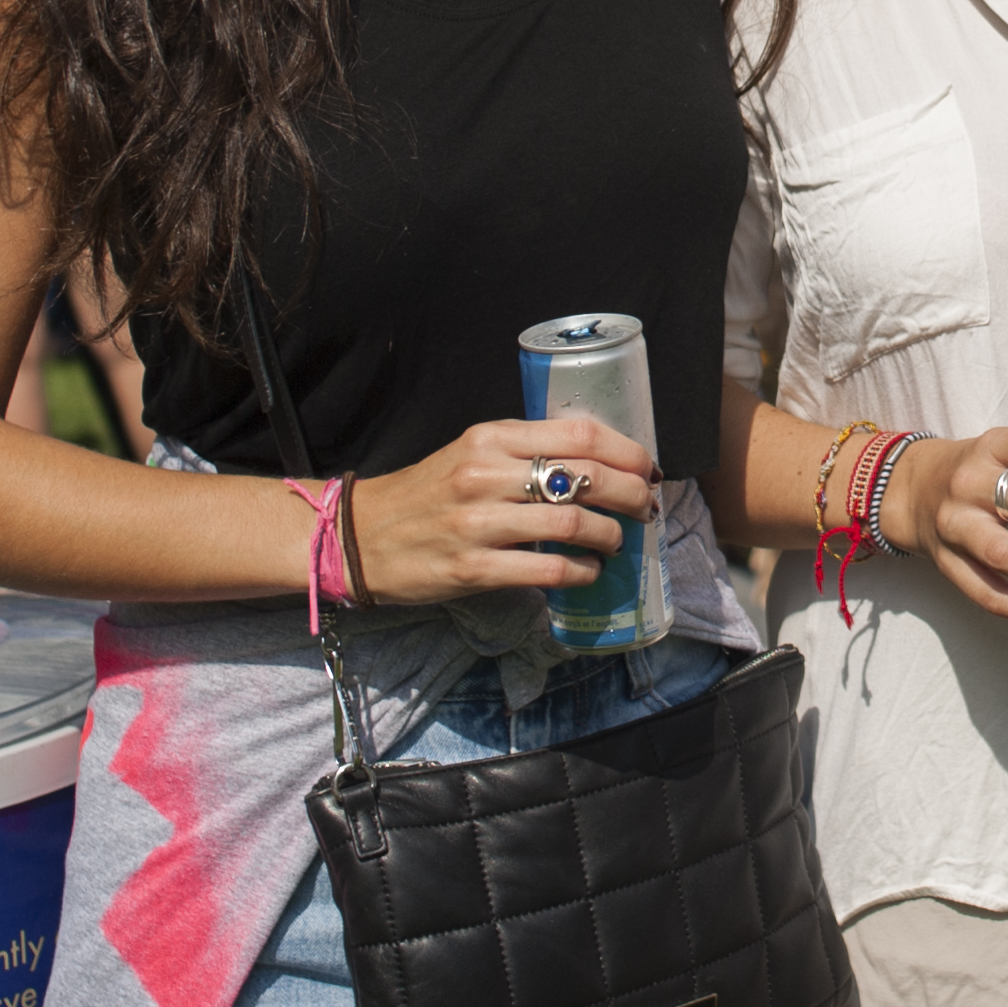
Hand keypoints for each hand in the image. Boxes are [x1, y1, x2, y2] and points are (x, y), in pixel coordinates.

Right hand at [344, 414, 659, 607]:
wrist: (360, 537)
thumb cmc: (426, 494)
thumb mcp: (471, 453)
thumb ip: (523, 451)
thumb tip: (596, 463)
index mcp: (490, 437)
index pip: (579, 434)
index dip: (627, 451)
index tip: (647, 467)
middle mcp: (485, 473)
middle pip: (586, 477)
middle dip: (631, 493)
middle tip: (646, 507)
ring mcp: (478, 522)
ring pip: (573, 522)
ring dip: (610, 534)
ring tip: (617, 541)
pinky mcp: (472, 568)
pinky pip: (547, 570)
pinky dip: (580, 572)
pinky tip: (588, 571)